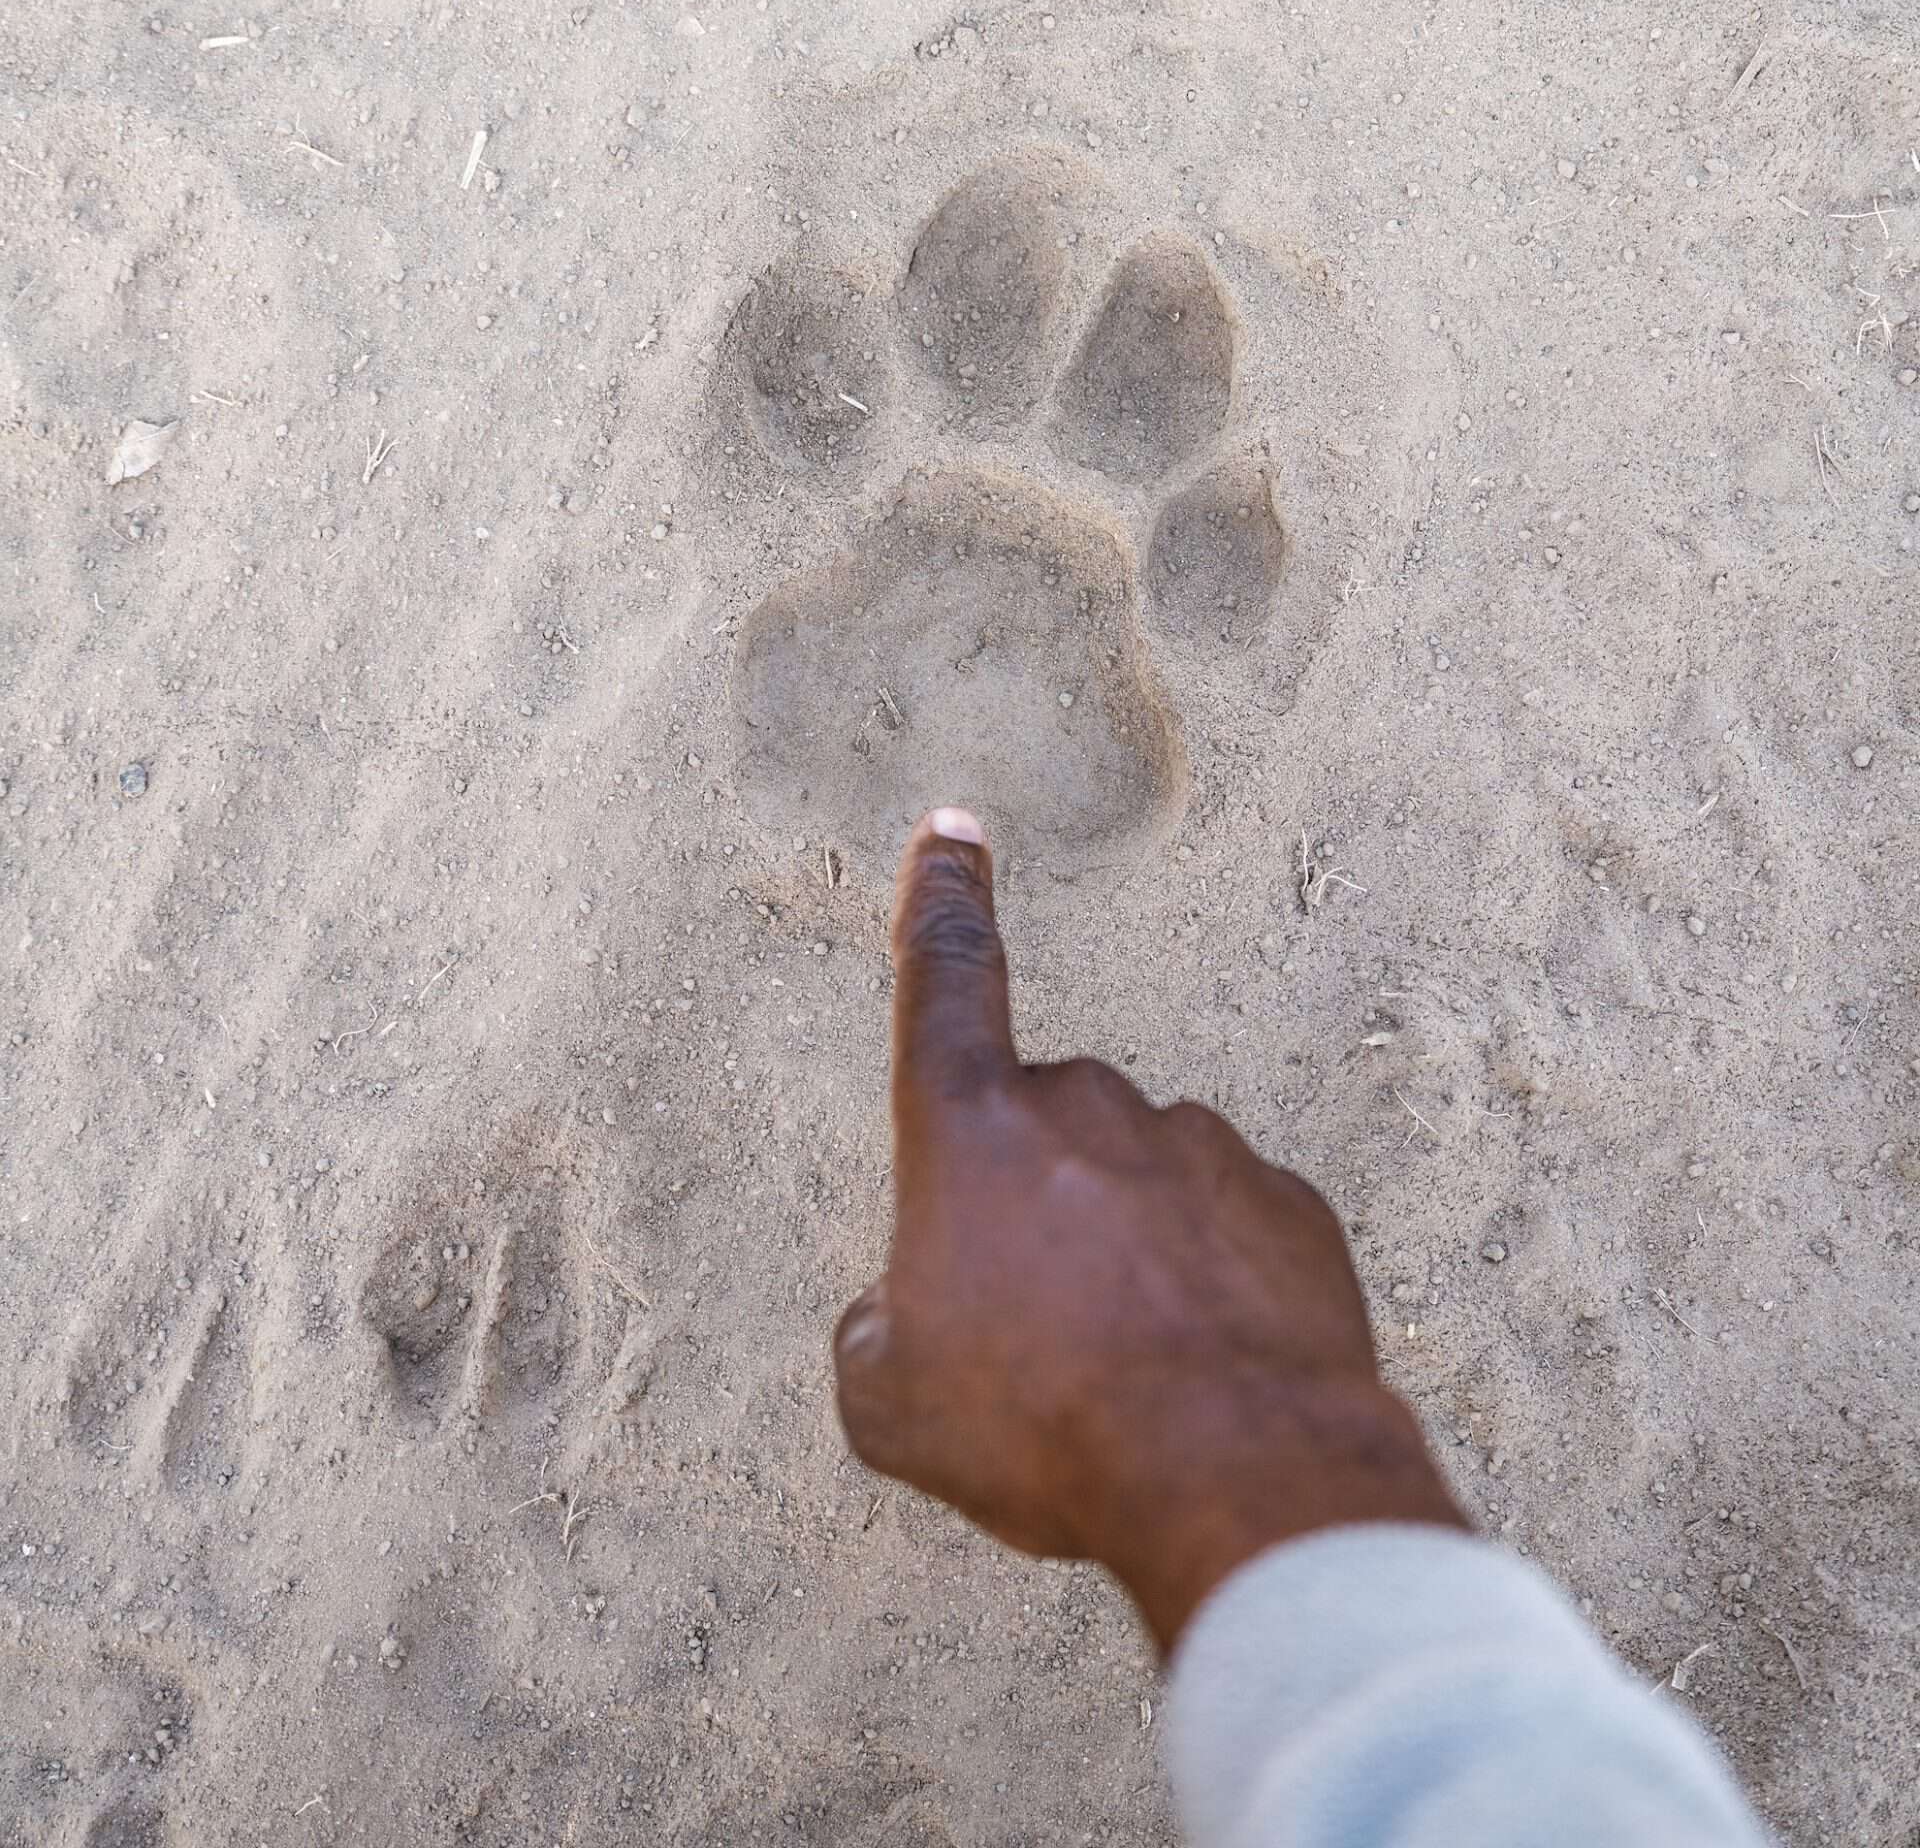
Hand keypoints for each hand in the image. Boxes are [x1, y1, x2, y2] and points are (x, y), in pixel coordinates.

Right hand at [834, 810, 1467, 1653]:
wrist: (1238, 1475)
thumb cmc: (1046, 1428)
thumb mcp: (892, 1404)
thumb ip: (878, 1332)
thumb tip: (904, 1318)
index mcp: (974, 1125)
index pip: (944, 976)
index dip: (940, 897)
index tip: (953, 829)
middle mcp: (1090, 1105)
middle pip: (1042, 1143)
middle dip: (1035, 1222)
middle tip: (1039, 1350)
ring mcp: (1203, 1147)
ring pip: (1140, 1191)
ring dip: (1127, 1264)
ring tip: (1130, 1387)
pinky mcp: (1291, 1206)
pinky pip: (1229, 1237)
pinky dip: (1212, 1294)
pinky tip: (1206, 1383)